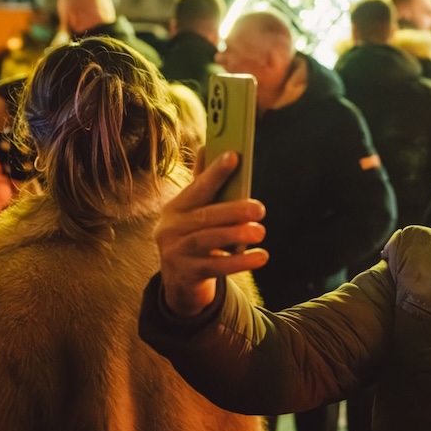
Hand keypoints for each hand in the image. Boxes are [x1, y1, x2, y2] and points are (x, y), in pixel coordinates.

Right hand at [155, 151, 268, 316]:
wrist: (180, 282)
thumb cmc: (194, 238)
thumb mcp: (195, 214)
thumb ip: (203, 185)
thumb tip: (207, 147)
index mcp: (175, 208)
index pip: (197, 187)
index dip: (215, 172)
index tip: (234, 156)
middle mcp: (169, 229)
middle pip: (203, 216)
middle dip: (233, 210)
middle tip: (259, 208)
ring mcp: (174, 253)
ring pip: (207, 241)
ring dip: (236, 235)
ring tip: (261, 232)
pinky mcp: (185, 275)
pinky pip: (215, 267)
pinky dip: (239, 263)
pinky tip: (261, 256)